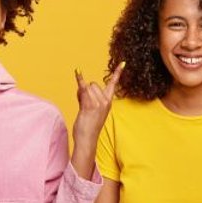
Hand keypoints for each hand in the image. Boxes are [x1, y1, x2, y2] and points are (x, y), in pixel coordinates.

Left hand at [69, 62, 123, 179]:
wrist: (87, 139)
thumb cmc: (88, 126)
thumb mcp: (92, 110)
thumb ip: (89, 97)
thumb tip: (82, 86)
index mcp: (108, 102)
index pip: (114, 84)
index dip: (118, 73)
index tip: (123, 63)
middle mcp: (105, 101)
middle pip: (93, 84)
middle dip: (86, 90)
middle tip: (84, 104)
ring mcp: (98, 104)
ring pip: (86, 88)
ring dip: (80, 94)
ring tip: (82, 107)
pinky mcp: (89, 106)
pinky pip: (83, 90)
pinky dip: (79, 80)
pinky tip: (77, 71)